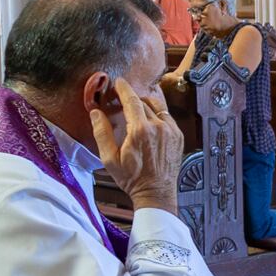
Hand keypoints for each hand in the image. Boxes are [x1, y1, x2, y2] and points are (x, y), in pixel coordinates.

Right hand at [91, 86, 181, 211]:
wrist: (156, 193)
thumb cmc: (131, 179)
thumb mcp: (109, 159)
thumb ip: (101, 133)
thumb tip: (96, 113)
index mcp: (140, 131)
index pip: (131, 100)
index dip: (123, 88)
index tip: (119, 82)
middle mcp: (158, 127)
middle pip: (143, 102)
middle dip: (132, 99)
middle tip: (122, 101)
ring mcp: (171, 131)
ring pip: (157, 107)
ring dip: (146, 105)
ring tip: (136, 110)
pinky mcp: (179, 136)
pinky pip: (167, 117)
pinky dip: (157, 115)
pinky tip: (150, 122)